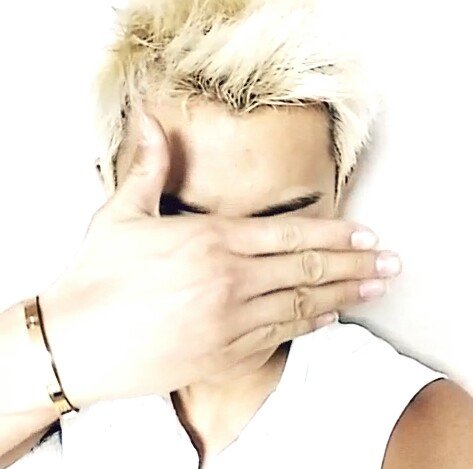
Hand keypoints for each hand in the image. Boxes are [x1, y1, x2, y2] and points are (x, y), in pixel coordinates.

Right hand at [39, 106, 400, 407]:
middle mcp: (230, 280)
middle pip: (307, 268)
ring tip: (375, 289)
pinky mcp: (224, 355)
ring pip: (302, 304)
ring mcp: (231, 321)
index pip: (290, 232)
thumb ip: (148, 168)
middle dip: (355, 265)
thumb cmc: (97, 276)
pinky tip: (330, 318)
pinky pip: (280, 337)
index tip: (366, 235)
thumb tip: (150, 123)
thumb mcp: (121, 214)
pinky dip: (310, 325)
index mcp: (211, 240)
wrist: (76, 342)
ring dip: (344, 295)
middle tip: (391, 265)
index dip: (335, 233)